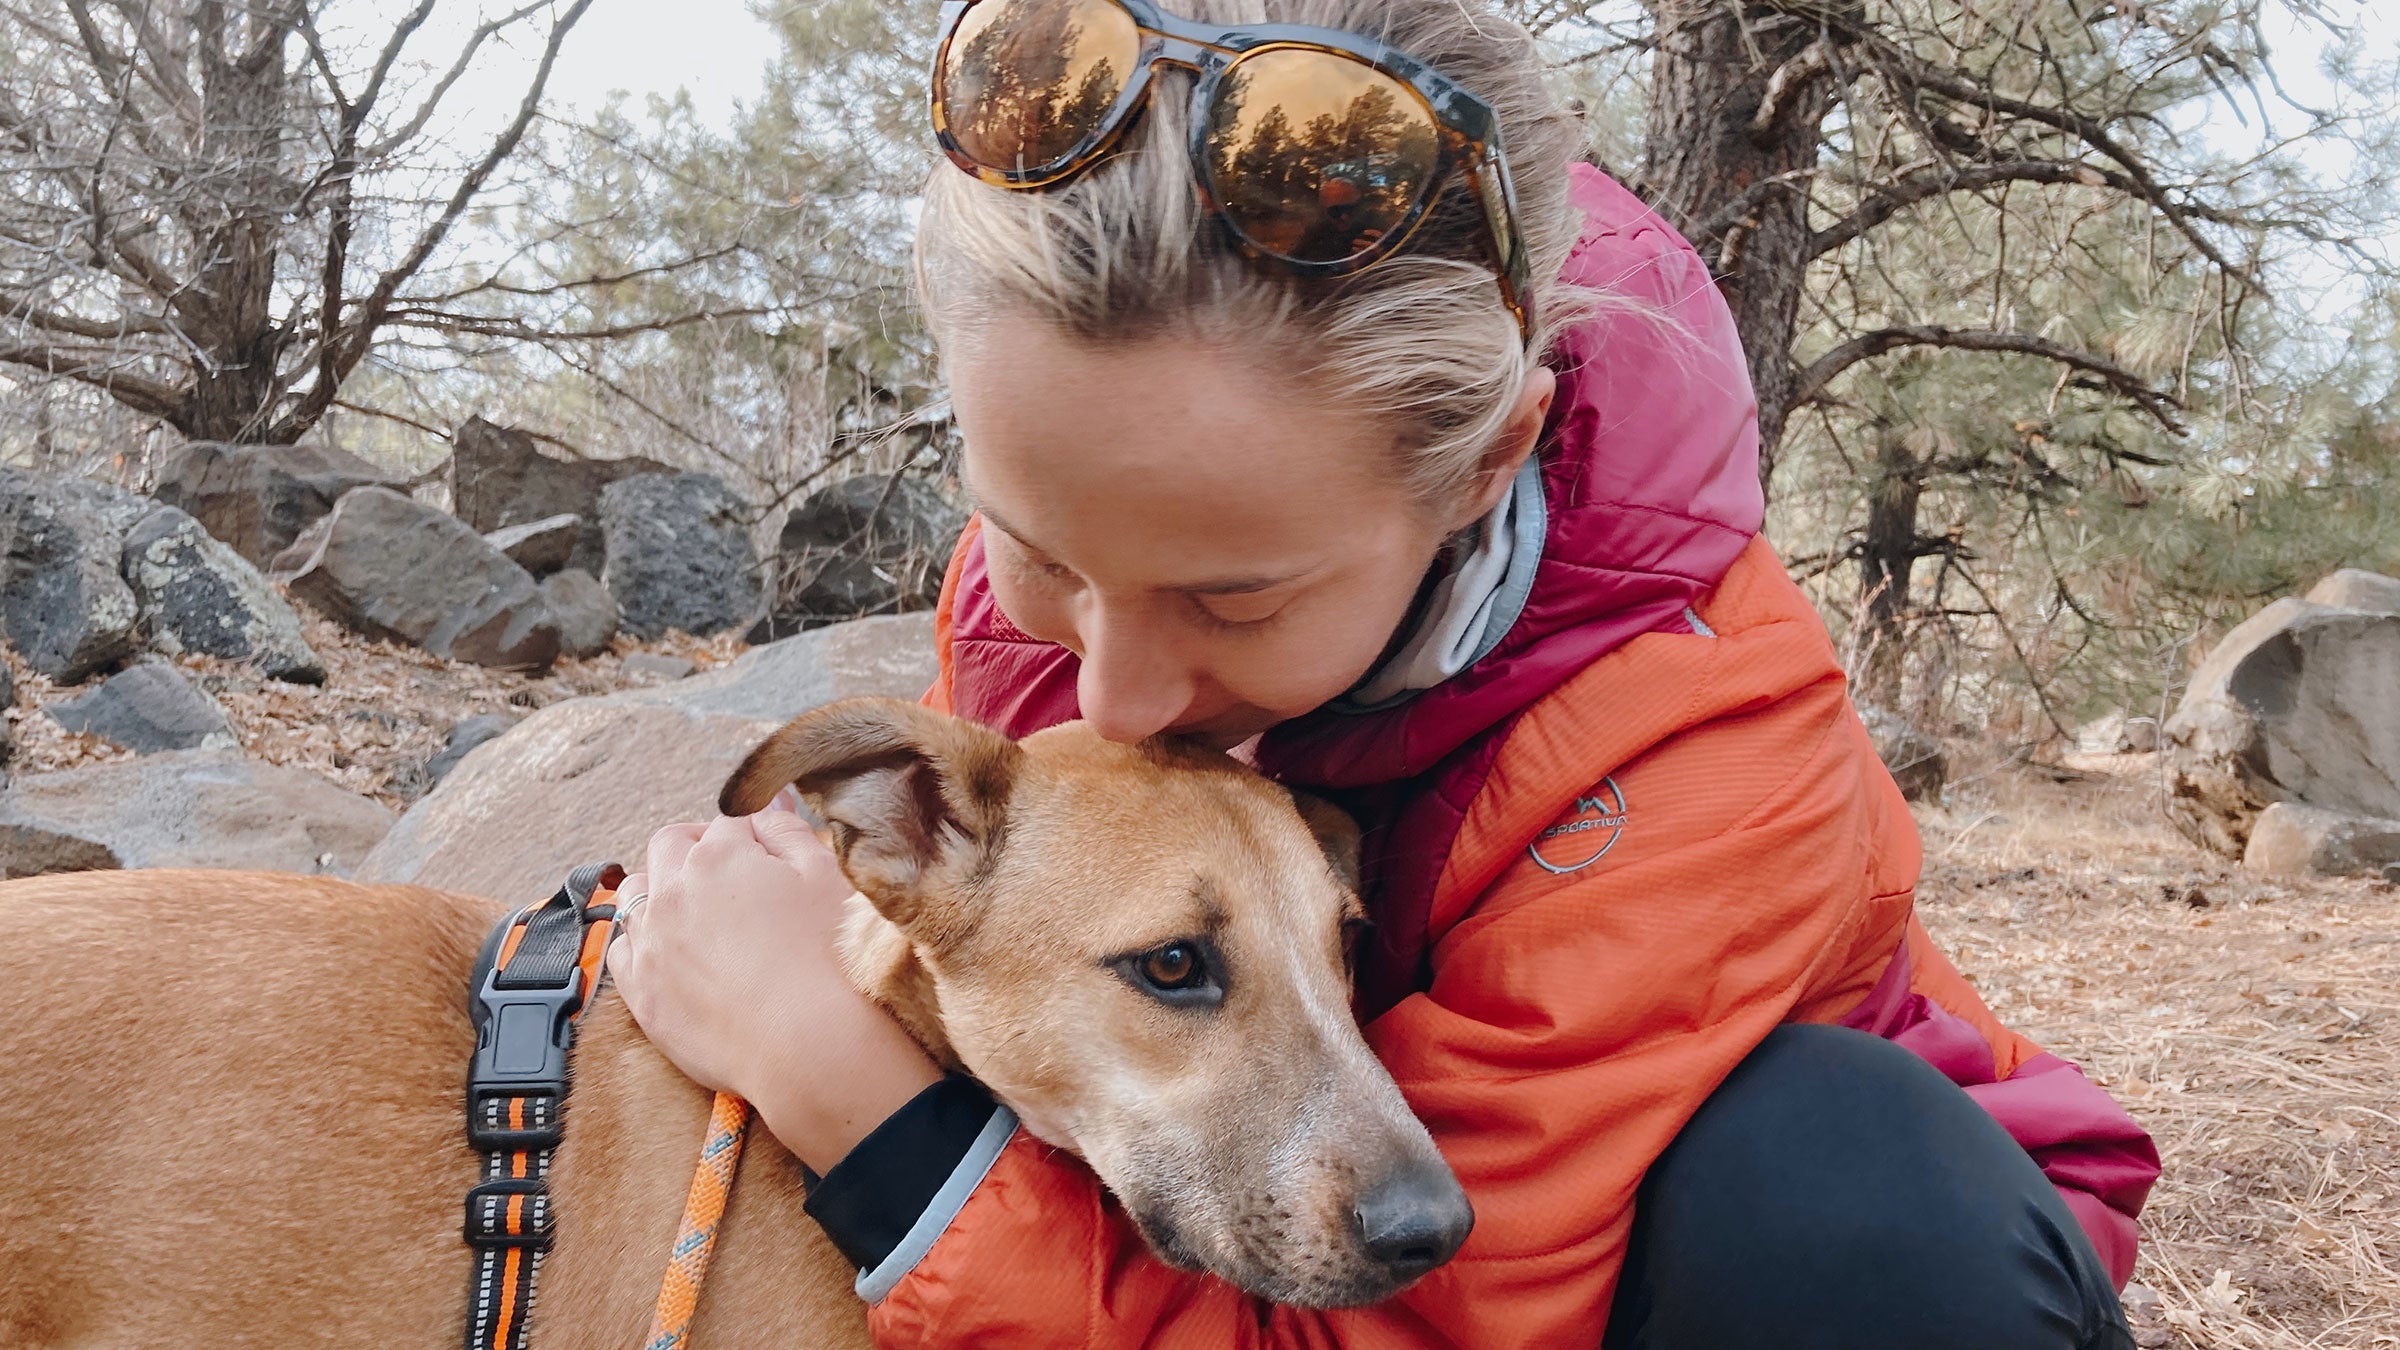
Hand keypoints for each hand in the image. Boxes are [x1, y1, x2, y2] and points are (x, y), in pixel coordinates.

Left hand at [609, 794, 940, 1172]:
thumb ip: (790, 831)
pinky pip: (622, 948)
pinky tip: (672, 953)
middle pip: (672, 844)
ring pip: (636, 892)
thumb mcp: (826, 878)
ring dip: (661, 888)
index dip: (753, 831)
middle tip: (732, 873)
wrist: (809, 1047)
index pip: (730, 819)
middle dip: (698, 847)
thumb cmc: (830, 959)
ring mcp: (651, 942)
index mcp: (722, 854)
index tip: (768, 852)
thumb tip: (770, 804)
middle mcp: (674, 890)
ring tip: (696, 911)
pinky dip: (641, 940)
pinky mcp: (641, 991)